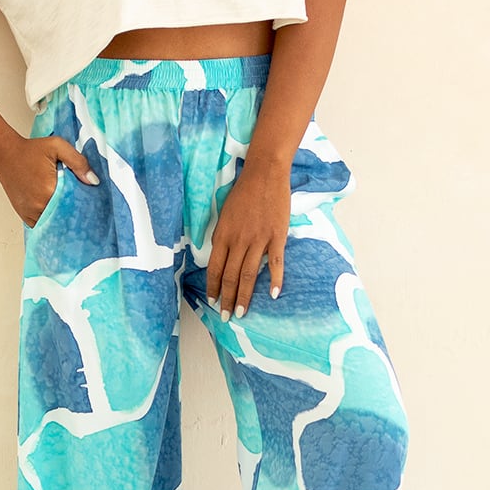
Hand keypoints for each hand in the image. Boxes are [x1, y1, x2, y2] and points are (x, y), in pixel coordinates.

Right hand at [0, 134, 99, 226]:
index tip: (92, 203)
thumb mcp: (58, 146)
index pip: (75, 205)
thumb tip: (93, 181)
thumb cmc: (30, 150)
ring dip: (62, 217)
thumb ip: (78, 162)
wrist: (5, 154)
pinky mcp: (25, 215)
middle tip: (84, 207)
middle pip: (66, 216)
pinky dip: (50, 220)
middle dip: (75, 212)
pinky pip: (42, 224)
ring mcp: (30, 212)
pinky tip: (57, 212)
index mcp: (50, 189)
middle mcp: (39, 205)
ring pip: (54, 222)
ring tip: (71, 209)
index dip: (85, 204)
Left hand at [207, 160, 289, 319]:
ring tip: (242, 312)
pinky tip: (273, 295)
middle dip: (227, 298)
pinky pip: (275, 263)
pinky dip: (274, 280)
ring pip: (249, 274)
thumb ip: (222, 236)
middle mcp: (238, 240)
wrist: (265, 173)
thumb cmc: (243, 191)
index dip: (212, 287)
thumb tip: (219, 256)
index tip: (213, 302)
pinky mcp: (276, 237)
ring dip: (244, 296)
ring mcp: (258, 240)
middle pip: (230, 276)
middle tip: (226, 316)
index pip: (214, 268)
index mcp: (222, 235)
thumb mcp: (224, 214)